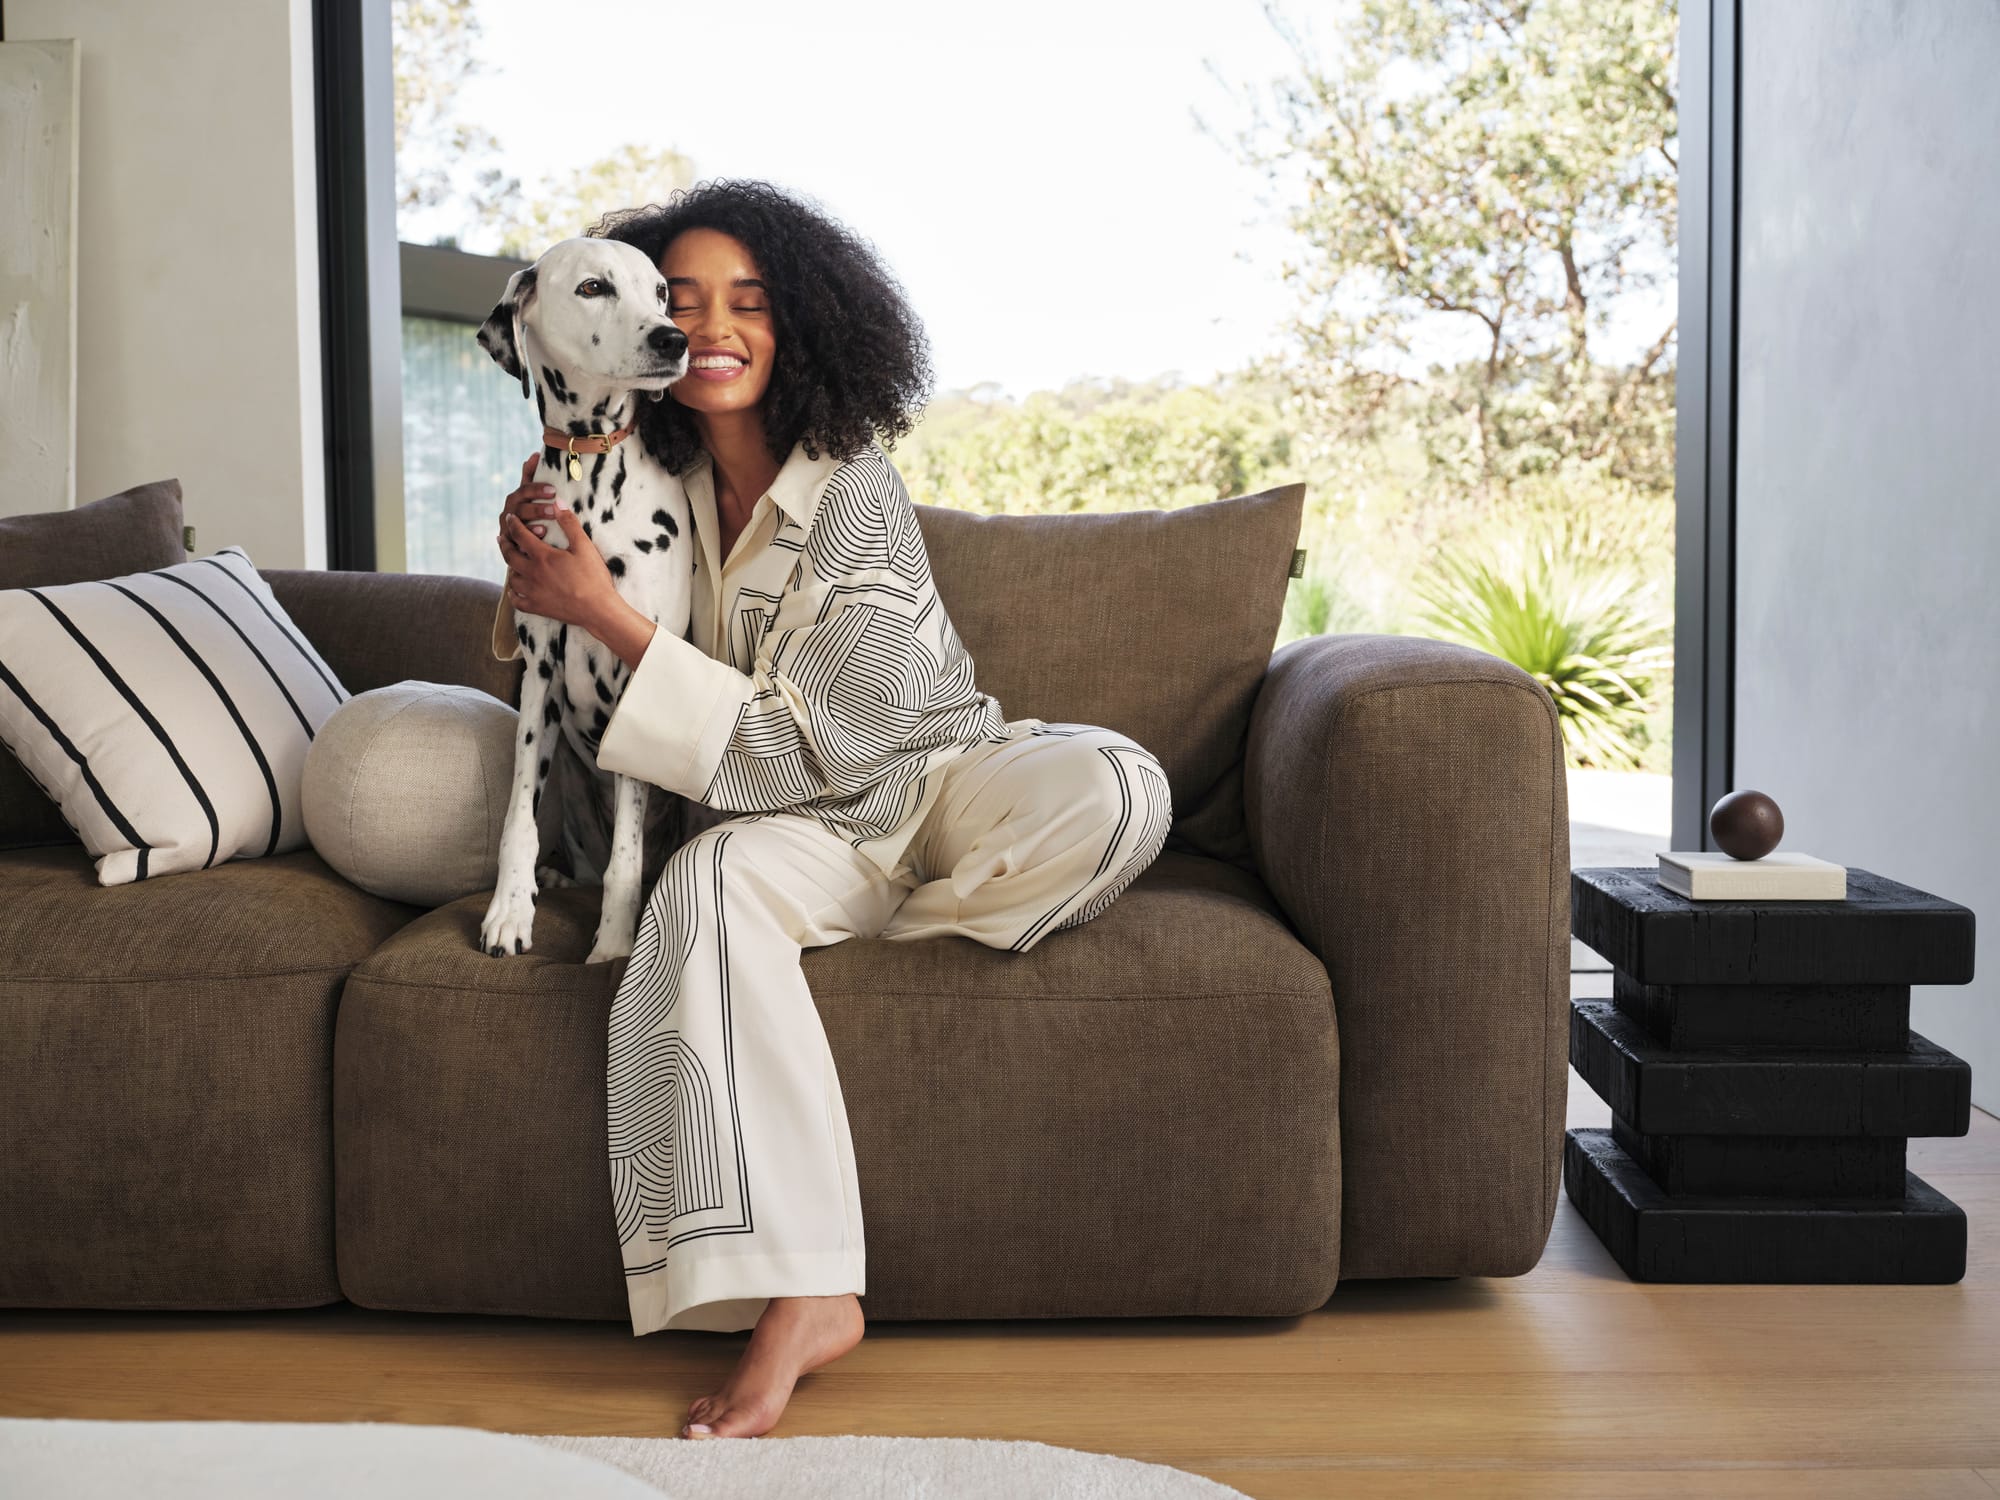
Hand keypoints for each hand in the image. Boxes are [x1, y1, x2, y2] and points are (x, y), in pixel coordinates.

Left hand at [497, 455, 617, 632]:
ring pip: (512, 578)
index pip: (520, 535)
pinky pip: (517, 600)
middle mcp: (532, 573)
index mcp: (542, 556)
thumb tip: (558, 503)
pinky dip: (513, 593)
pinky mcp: (537, 607)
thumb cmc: (593, 577)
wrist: (598, 610)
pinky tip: (515, 589)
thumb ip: (569, 523)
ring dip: (510, 568)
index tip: (510, 518)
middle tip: (502, 538)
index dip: (513, 524)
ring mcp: (532, 592)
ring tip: (512, 562)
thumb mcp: (584, 546)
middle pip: (509, 556)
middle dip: (505, 544)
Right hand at [498, 452, 557, 556]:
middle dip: (538, 502)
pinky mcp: (509, 542)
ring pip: (518, 519)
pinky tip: (542, 532)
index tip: (553, 489)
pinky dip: (529, 534)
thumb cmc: (537, 516)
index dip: (537, 487)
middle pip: (521, 504)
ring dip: (535, 515)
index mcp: (518, 498)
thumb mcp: (537, 498)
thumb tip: (535, 454)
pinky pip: (517, 537)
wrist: (530, 546)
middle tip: (555, 501)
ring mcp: (508, 526)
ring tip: (551, 514)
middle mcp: (510, 510)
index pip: (525, 488)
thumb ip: (533, 477)